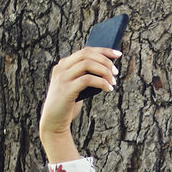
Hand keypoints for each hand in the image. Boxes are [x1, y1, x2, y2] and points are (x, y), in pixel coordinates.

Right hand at [38, 46, 120, 162]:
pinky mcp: (66, 90)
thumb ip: (85, 75)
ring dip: (104, 71)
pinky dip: (101, 82)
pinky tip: (108, 89)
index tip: (118, 54)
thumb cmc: (68, 103)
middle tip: (116, 72)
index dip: (104, 51)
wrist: (53, 121)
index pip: (86, 51)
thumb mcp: (76, 86)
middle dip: (105, 60)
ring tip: (113, 82)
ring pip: (88, 64)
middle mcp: (61, 68)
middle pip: (87, 54)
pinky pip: (87, 80)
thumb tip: (108, 68)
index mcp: (63, 65)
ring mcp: (62, 78)